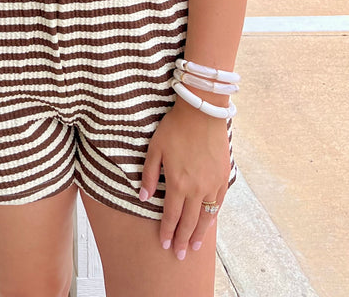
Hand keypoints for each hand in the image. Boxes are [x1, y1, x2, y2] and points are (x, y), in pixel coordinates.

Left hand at [139, 101, 230, 259]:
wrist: (202, 112)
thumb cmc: (175, 127)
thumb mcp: (155, 149)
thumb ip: (149, 175)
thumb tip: (144, 198)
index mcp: (178, 183)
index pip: (172, 215)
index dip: (168, 231)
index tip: (165, 244)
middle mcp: (197, 188)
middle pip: (190, 221)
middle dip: (184, 240)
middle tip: (180, 255)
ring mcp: (212, 183)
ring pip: (206, 216)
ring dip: (200, 233)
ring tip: (196, 247)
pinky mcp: (223, 176)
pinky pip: (218, 202)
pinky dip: (213, 215)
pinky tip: (209, 221)